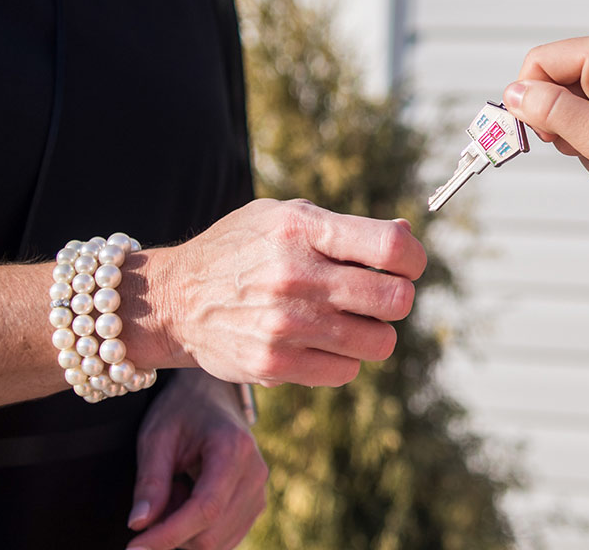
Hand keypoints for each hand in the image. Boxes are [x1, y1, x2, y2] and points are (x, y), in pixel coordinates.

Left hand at [126, 370, 264, 549]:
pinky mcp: (255, 505)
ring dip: (184, 531)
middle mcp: (255, 474)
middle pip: (210, 534)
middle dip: (172, 531)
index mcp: (233, 449)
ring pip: (216, 543)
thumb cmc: (181, 411)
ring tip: (175, 491)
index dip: (168, 535)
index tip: (135, 547)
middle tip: (156, 498)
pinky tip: (188, 499)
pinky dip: (196, 530)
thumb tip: (139, 525)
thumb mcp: (156, 437)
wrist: (212, 397)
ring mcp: (259, 491)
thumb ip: (150, 481)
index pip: (205, 509)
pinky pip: (222, 539)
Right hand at [144, 199, 426, 386]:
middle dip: (396, 299)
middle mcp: (296, 275)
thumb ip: (345, 228)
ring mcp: (286, 323)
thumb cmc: (241, 250)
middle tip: (377, 298)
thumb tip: (406, 235)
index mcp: (303, 229)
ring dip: (373, 334)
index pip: (391, 248)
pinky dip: (344, 360)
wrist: (175, 298)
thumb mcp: (284, 217)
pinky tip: (322, 344)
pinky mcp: (275, 363)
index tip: (405, 266)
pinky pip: (346, 371)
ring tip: (349, 322)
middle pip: (395, 300)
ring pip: (379, 342)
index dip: (413, 259)